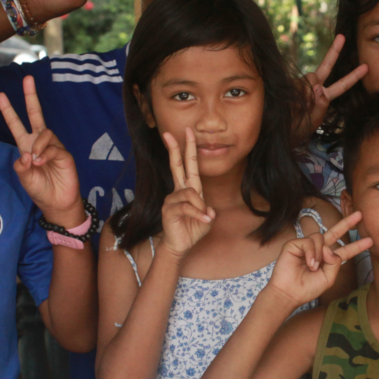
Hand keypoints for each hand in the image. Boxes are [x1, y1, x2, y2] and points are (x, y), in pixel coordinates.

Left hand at [0, 77, 82, 224]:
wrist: (56, 203)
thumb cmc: (39, 190)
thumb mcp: (24, 178)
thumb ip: (21, 166)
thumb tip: (28, 154)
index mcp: (26, 146)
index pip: (16, 124)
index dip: (8, 111)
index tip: (0, 96)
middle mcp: (39, 143)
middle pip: (35, 114)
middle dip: (31, 97)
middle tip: (28, 79)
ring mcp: (53, 147)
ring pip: (45, 133)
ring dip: (38, 145)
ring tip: (36, 160)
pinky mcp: (64, 154)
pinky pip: (54, 147)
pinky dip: (46, 153)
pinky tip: (42, 162)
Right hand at [159, 128, 216, 257]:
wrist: (180, 245)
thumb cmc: (193, 229)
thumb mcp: (207, 218)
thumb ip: (208, 210)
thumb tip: (209, 208)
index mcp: (189, 189)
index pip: (188, 165)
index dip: (188, 149)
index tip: (187, 132)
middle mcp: (178, 191)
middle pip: (177, 165)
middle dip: (175, 149)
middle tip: (169, 133)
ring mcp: (172, 199)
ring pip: (190, 193)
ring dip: (200, 206)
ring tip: (204, 217)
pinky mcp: (169, 209)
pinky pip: (188, 206)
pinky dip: (198, 213)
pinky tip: (203, 220)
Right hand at [266, 211, 371, 306]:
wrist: (289, 293)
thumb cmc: (307, 288)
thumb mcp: (328, 278)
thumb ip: (335, 263)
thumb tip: (329, 248)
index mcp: (328, 260)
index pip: (345, 250)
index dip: (357, 246)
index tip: (370, 240)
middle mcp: (319, 250)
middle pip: (335, 233)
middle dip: (347, 223)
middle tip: (359, 214)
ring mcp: (307, 246)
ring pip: (321, 238)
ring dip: (320, 253)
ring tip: (313, 267)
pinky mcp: (295, 244)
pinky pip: (309, 241)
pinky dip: (311, 252)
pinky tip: (308, 263)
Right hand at [295, 34, 367, 143]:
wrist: (275, 133)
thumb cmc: (296, 131)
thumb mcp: (313, 121)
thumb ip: (320, 106)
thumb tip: (318, 87)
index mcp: (323, 98)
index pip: (341, 86)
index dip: (353, 77)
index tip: (366, 67)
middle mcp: (312, 88)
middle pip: (326, 67)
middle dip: (334, 51)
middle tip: (343, 37)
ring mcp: (301, 84)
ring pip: (311, 79)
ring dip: (308, 94)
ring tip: (299, 109)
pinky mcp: (289, 83)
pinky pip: (300, 85)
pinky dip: (299, 95)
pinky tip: (292, 104)